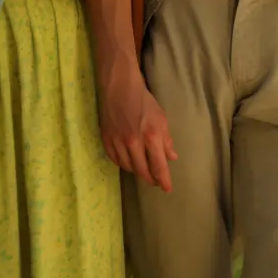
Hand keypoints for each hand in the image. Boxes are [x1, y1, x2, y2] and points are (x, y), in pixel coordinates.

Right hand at [100, 66, 176, 192]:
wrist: (120, 87)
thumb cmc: (144, 101)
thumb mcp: (161, 119)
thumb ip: (166, 140)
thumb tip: (171, 158)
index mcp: (151, 136)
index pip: (159, 166)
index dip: (163, 180)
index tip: (167, 189)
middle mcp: (134, 142)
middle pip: (142, 171)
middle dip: (150, 179)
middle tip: (155, 180)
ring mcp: (118, 142)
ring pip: (128, 167)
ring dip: (137, 171)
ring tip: (142, 170)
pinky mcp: (106, 139)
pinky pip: (115, 160)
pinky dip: (123, 164)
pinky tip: (128, 162)